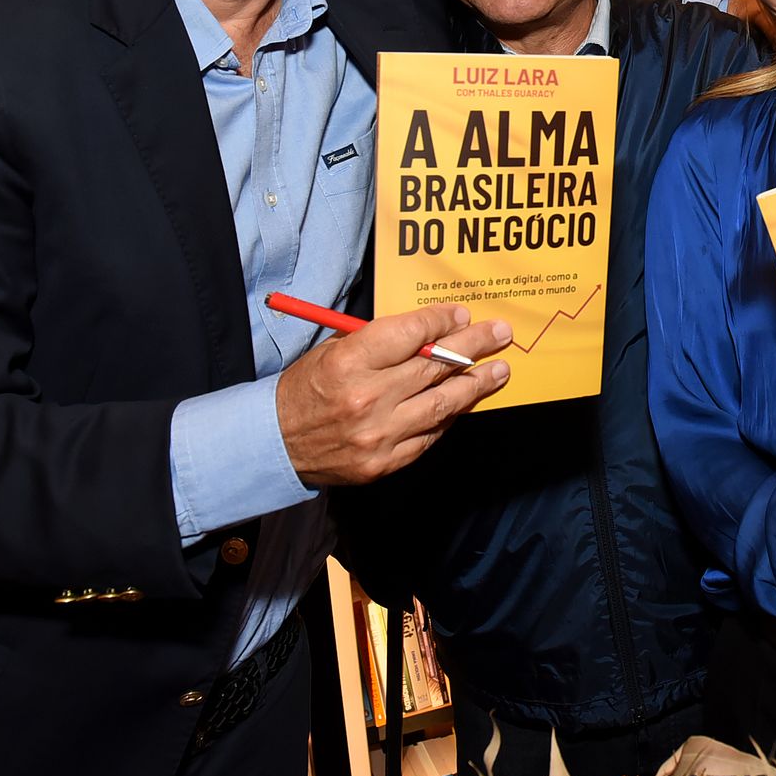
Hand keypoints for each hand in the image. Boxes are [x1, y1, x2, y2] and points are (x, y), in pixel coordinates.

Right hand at [277, 304, 511, 486]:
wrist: (276, 442)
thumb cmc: (307, 388)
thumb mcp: (334, 350)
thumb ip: (380, 341)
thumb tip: (432, 330)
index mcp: (349, 362)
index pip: (411, 334)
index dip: (442, 321)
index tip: (462, 314)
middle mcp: (367, 398)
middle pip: (434, 366)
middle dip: (473, 346)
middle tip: (499, 334)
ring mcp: (379, 434)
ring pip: (442, 403)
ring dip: (476, 384)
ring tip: (499, 370)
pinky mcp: (385, 462)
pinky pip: (430, 435)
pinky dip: (449, 416)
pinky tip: (465, 401)